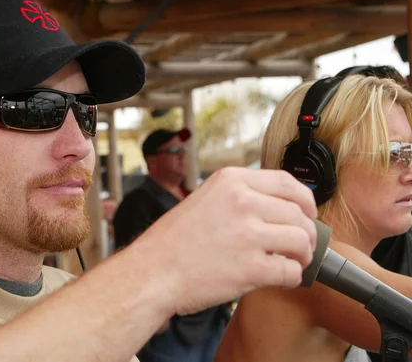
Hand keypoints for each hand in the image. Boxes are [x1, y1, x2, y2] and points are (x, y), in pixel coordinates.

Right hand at [137, 167, 316, 315]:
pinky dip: (292, 277)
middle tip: (302, 246)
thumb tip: (277, 208)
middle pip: (298, 213)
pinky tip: (281, 278)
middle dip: (307, 233)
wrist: (151, 272)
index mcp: (231, 181)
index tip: (307, 213)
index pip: (287, 182)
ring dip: (303, 255)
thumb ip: (238, 197)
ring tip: (293, 262)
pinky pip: (291, 271)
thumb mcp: (204, 199)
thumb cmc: (172, 241)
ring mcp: (248, 234)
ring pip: (301, 241)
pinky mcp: (251, 267)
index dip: (305, 200)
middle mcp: (242, 202)